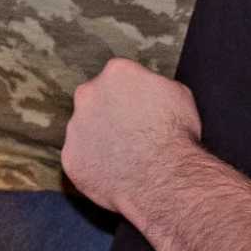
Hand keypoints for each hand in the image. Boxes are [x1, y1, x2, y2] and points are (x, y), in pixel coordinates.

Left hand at [60, 59, 202, 214]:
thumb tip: (149, 91)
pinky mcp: (71, 158)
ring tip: (124, 157)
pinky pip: (80, 160)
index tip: (140, 110)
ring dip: (98, 139)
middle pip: (94, 99)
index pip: (119, 77)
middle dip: (108, 113)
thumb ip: (155, 86)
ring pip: (84, 130)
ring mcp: (76, 127)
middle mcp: (89, 94)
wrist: (163, 177)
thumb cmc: (176, 136)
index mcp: (116, 72)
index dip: (131, 96)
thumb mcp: (179, 94)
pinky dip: (94, 166)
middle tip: (129, 133)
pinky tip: (114, 174)